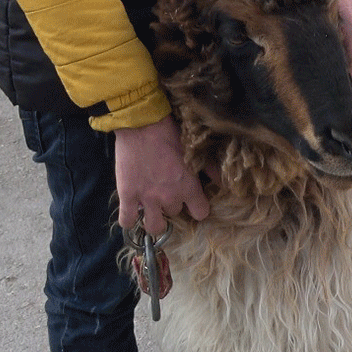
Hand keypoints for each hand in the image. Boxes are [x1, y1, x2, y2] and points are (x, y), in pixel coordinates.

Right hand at [115, 115, 209, 234]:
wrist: (142, 125)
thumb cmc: (171, 135)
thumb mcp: (195, 152)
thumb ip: (211, 170)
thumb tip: (224, 183)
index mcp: (189, 188)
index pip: (200, 213)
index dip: (197, 208)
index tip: (193, 202)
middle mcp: (169, 198)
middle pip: (175, 213)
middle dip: (173, 204)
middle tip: (167, 193)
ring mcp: (147, 199)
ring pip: (154, 226)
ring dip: (155, 220)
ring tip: (153, 211)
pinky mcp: (127, 195)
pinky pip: (127, 221)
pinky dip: (129, 220)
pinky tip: (133, 213)